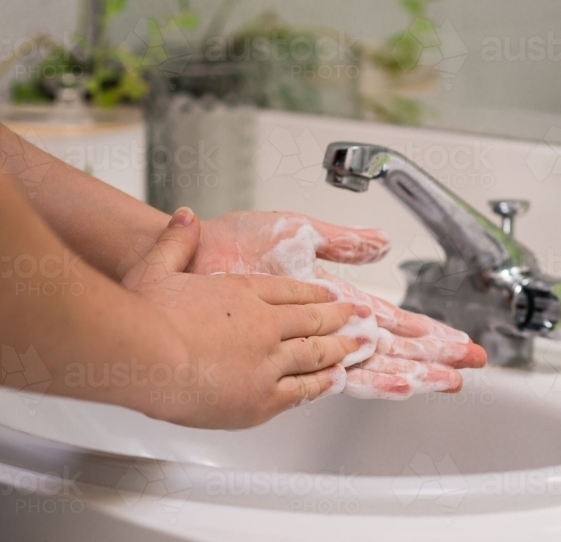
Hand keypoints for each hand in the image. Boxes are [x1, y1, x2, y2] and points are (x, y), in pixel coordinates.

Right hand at [122, 209, 362, 428]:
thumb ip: (175, 242)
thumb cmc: (146, 316)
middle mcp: (264, 326)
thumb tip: (184, 217)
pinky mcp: (262, 399)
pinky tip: (335, 380)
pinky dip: (324, 383)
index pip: (290, 291)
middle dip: (339, 318)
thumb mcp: (156, 267)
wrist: (145, 356)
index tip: (329, 295)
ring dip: (340, 348)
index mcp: (242, 294)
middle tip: (358, 317)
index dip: (313, 293)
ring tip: (358, 347)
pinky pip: (303, 391)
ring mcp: (268, 363)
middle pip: (312, 320)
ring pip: (316, 354)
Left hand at [188, 212, 486, 398]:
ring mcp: (312, 341)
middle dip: (434, 354)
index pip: (390, 317)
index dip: (426, 327)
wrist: (187, 260)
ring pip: (375, 362)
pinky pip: (340, 371)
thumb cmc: (232, 244)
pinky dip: (374, 379)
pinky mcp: (290, 355)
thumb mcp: (297, 231)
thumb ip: (341, 239)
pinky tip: (399, 386)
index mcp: (334, 295)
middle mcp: (328, 324)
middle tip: (471, 365)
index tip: (457, 338)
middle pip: (393, 345)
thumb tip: (384, 242)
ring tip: (449, 380)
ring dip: (415, 371)